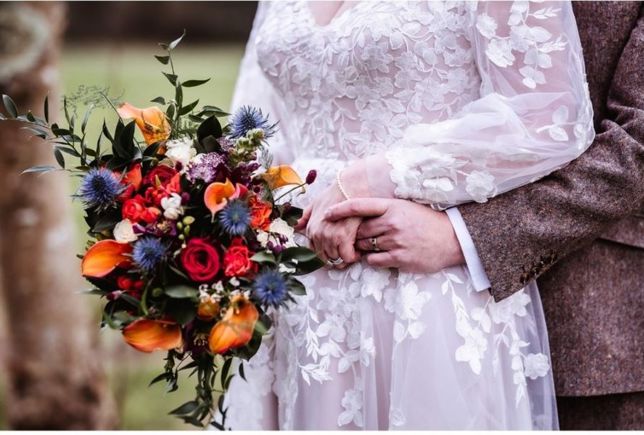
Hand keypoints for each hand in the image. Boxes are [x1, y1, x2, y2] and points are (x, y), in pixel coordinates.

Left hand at [295, 183, 361, 267]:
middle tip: (345, 252)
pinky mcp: (344, 238)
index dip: (327, 254)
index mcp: (311, 230)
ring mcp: (330, 237)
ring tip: (352, 250)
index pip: (315, 253)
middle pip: (326, 258)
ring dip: (345, 257)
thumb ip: (305, 217)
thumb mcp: (315, 204)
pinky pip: (348, 257)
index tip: (335, 251)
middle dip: (336, 257)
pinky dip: (354, 256)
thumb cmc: (335, 195)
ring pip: (337, 259)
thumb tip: (295, 226)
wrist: (350, 187)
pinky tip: (358, 249)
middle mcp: (318, 235)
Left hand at [324, 198, 464, 272]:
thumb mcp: (405, 208)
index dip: (340, 209)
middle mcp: (392, 222)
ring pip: (364, 246)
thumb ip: (383, 211)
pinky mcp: (400, 258)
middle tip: (356, 238)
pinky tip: (381, 256)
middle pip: (358, 230)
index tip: (327, 214)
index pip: (359, 205)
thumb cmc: (426, 222)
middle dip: (354, 235)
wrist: (452, 238)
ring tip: (373, 246)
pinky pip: (373, 261)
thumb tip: (357, 219)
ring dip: (363, 248)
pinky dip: (372, 259)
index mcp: (392, 206)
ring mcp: (395, 241)